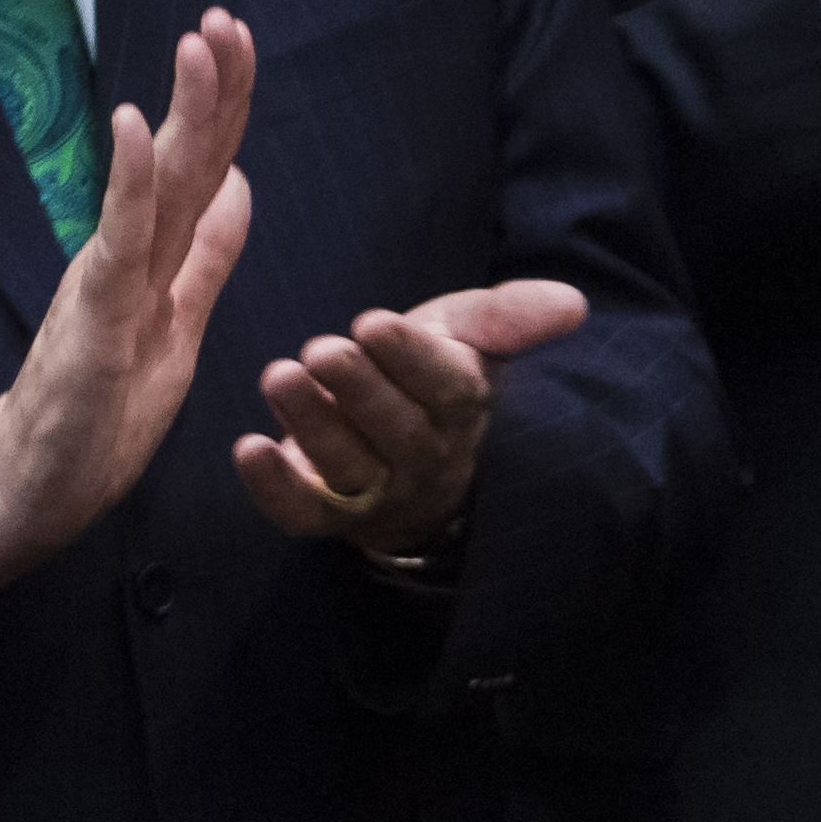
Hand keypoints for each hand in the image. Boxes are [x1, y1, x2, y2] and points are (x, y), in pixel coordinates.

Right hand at [0, 14, 259, 618]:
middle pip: (187, 161)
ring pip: (158, 186)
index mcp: (159, 257)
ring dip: (181, 114)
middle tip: (223, 18)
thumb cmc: (105, 408)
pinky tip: (137, 127)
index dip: (226, 106)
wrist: (39, 480)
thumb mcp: (179, 319)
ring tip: (196, 45)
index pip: (206, 168)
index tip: (239, 39)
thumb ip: (206, 255)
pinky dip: (133, 183)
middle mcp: (133, 256)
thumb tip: (240, 186)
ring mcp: (111, 283)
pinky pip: (120, 241)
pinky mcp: (97, 320)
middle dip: (210, 89)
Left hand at [234, 281, 589, 558]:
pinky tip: (247, 448)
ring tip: (279, 377)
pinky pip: (303, 513)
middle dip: (359, 389)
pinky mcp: (327, 517)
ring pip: (351, 467)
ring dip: (314, 424)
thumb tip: (573, 304)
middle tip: (320, 350)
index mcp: (462, 410)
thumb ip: (505, 317)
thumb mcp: (463, 337)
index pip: (447, 389)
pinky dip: (273, 488)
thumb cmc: (422, 380)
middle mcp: (425, 459)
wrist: (402, 460)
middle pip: (399, 432)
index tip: (372, 323)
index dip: (411, 359)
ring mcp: (376, 494)